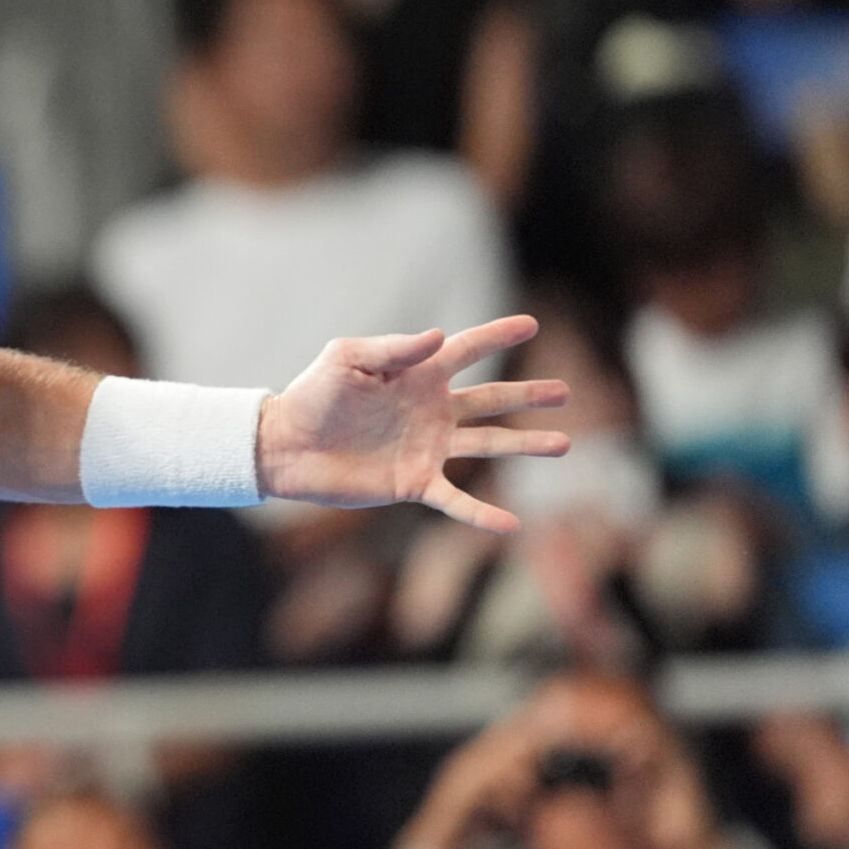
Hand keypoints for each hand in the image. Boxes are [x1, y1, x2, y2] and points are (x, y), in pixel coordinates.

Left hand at [255, 316, 569, 532]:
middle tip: (565, 391)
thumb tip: (439, 337)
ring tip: (564, 443)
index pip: (467, 350)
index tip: (532, 324)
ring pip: (488, 444)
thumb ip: (393, 349)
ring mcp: (427, 447)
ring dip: (526, 445)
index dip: (498, 336)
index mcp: (417, 374)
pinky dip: (482, 513)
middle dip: (528, 394)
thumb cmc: (312, 394)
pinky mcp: (414, 482)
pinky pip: (456, 499)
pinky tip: (511, 525)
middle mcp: (431, 410)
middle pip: (491, 399)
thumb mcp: (347, 359)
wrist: (284, 445)